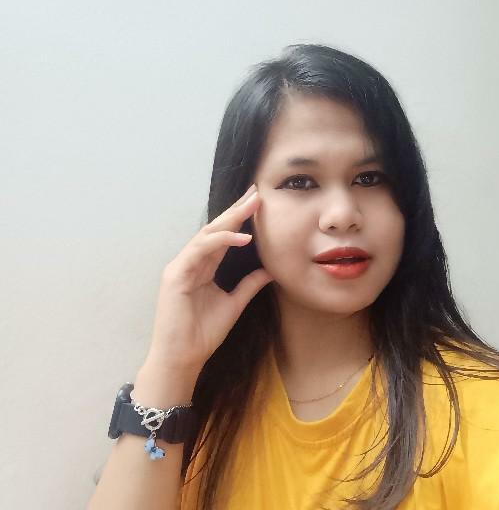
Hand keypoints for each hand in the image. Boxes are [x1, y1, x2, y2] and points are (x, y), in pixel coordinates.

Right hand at [142, 185, 272, 385]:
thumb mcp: (234, 304)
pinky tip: (241, 236)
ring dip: (230, 219)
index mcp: (202, 267)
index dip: (239, 219)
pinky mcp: (175, 275)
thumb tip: (271, 271)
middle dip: (236, 210)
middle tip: (255, 192)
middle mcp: (190, 262)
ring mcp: (180, 267)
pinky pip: (199, 250)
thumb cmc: (203, 333)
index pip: (223, 237)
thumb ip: (249, 285)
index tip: (257, 203)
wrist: (183, 358)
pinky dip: (220, 241)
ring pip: (207, 235)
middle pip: (215, 230)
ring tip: (251, 205)